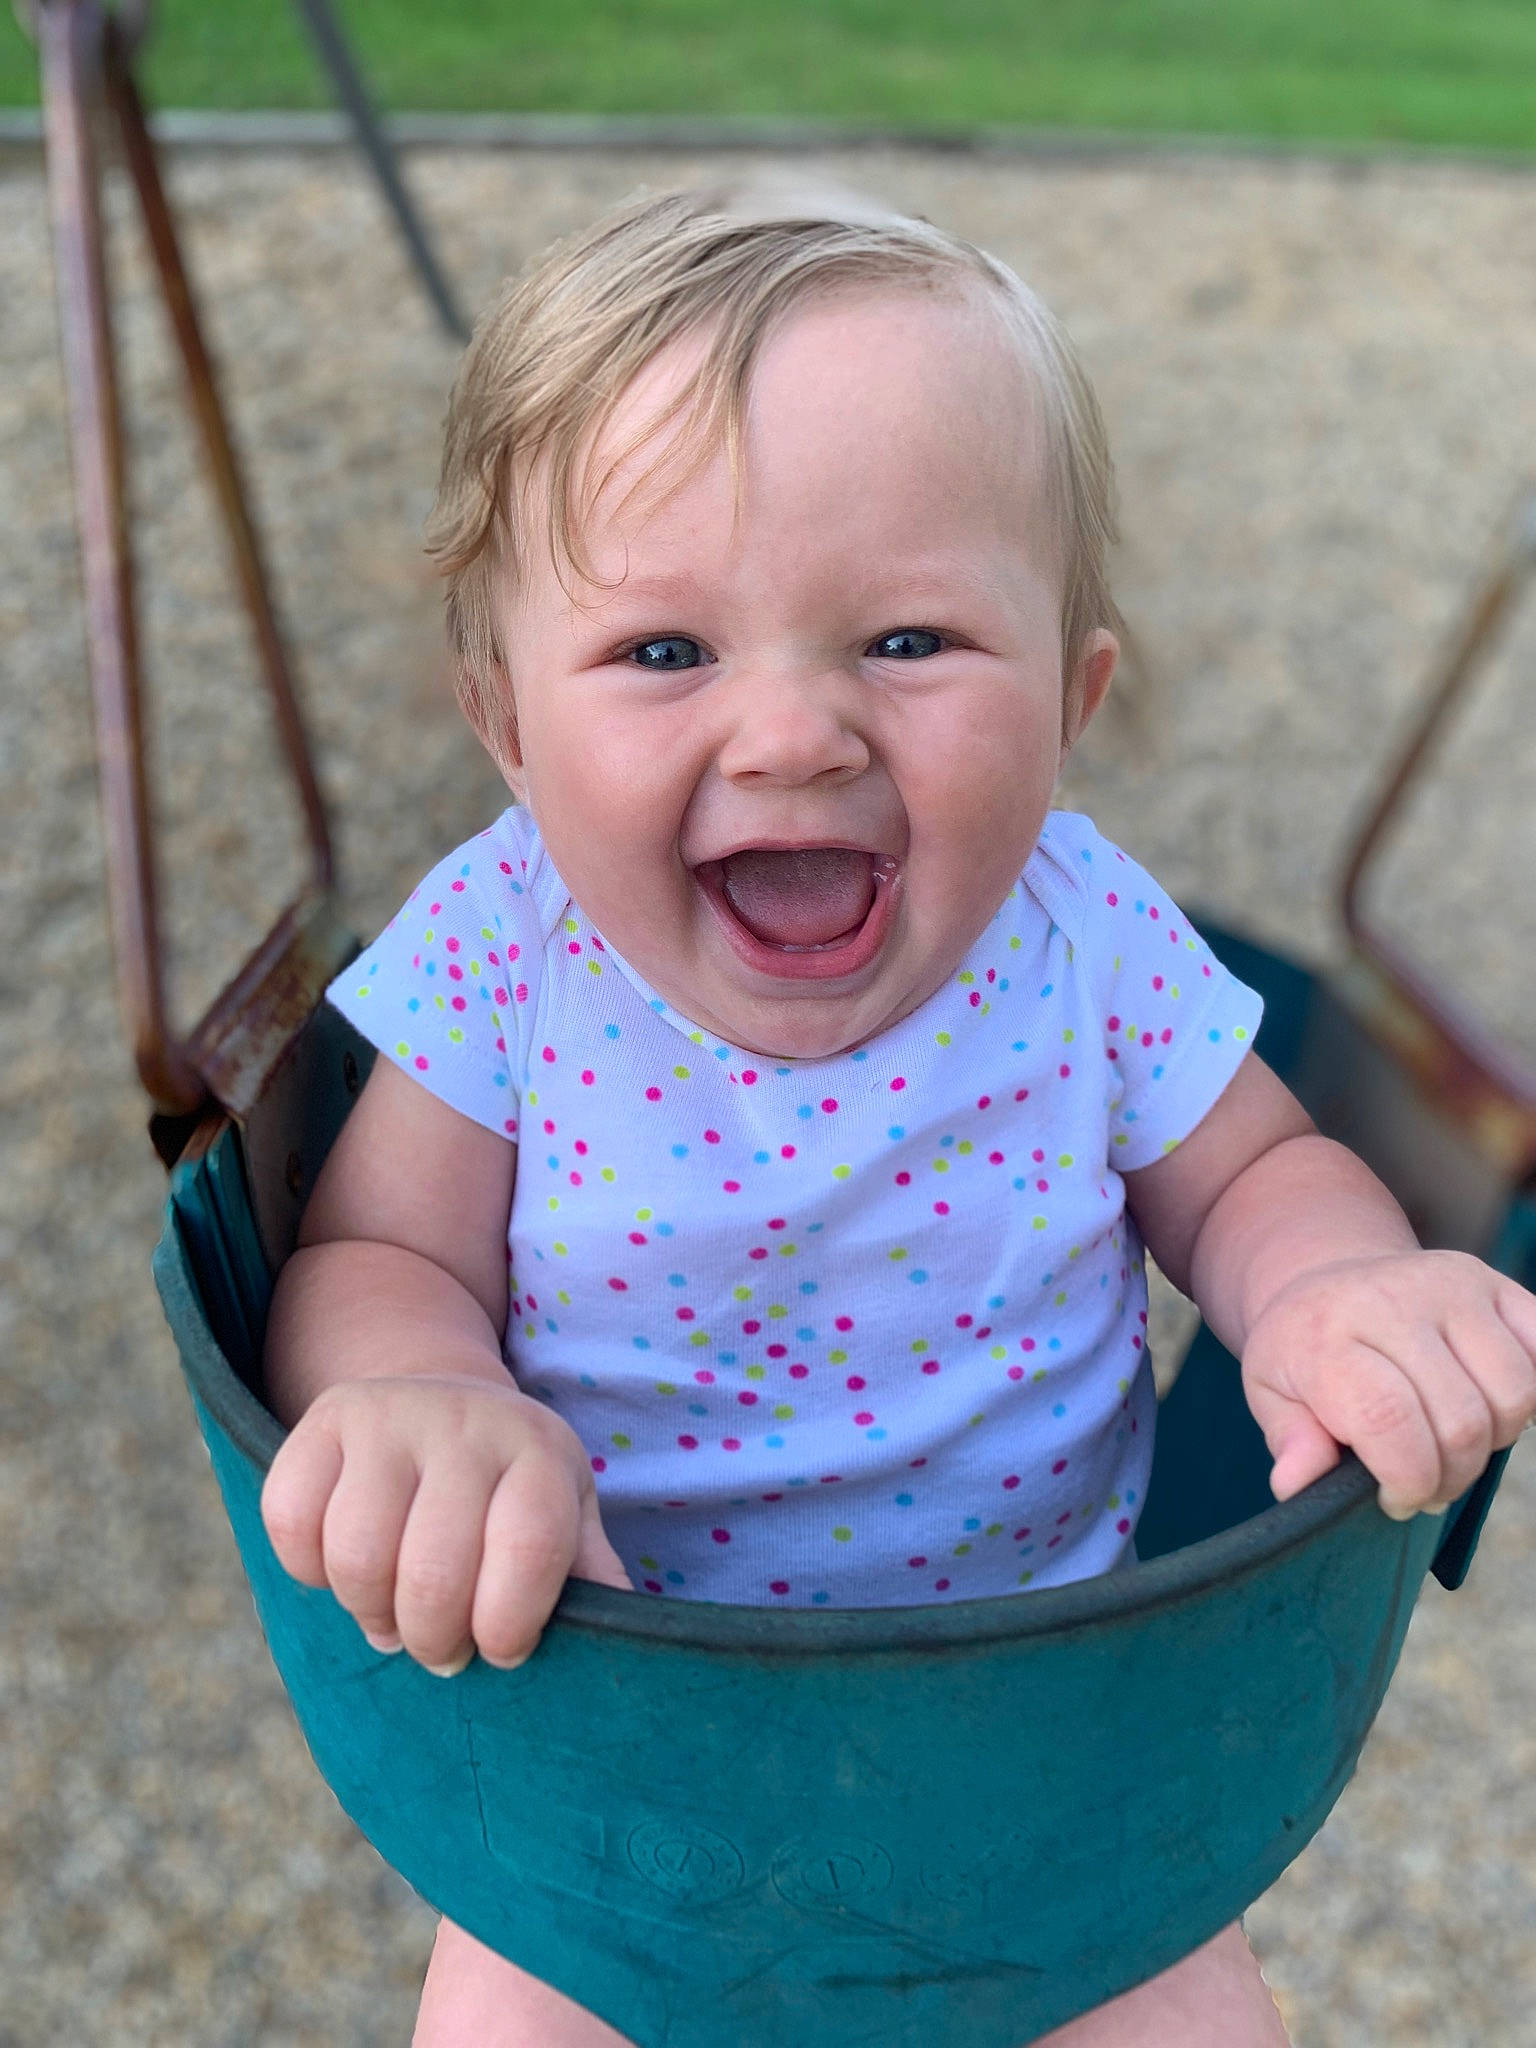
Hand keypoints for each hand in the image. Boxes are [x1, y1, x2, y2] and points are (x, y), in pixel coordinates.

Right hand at [260, 1372, 631, 1673]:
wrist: (440, 1398)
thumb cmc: (511, 1488)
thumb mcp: (565, 1518)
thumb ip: (590, 1577)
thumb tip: (638, 1645)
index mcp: (539, 1450)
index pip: (528, 1549)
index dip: (510, 1624)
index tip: (503, 1651)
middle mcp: (466, 1421)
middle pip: (434, 1570)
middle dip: (434, 1639)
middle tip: (441, 1650)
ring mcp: (388, 1414)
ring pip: (356, 1556)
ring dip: (370, 1613)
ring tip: (393, 1615)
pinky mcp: (322, 1419)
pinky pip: (291, 1523)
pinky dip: (310, 1571)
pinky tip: (342, 1567)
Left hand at [1241, 1250, 1535, 1518]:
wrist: (1328, 1276)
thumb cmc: (1304, 1349)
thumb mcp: (1269, 1391)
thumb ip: (1289, 1439)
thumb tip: (1297, 1483)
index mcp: (1327, 1335)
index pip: (1389, 1419)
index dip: (1407, 1479)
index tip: (1395, 1499)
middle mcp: (1391, 1301)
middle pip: (1460, 1421)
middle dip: (1450, 1476)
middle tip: (1425, 1483)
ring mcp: (1450, 1286)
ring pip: (1513, 1395)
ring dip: (1492, 1441)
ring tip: (1452, 1443)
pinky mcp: (1493, 1283)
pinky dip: (1531, 1397)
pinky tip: (1489, 1407)